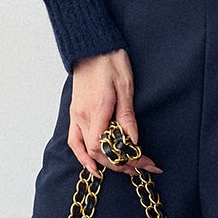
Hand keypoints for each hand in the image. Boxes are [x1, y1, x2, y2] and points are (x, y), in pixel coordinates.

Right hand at [68, 49, 163, 177]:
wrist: (92, 46)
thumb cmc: (111, 61)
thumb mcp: (125, 86)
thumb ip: (127, 116)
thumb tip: (132, 141)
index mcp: (97, 109)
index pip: (105, 147)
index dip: (123, 160)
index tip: (143, 162)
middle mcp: (83, 115)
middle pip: (97, 152)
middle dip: (119, 164)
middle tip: (140, 168)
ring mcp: (76, 115)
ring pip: (84, 150)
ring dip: (102, 164)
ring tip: (121, 171)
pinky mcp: (75, 113)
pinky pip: (75, 140)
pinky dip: (82, 156)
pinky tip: (92, 165)